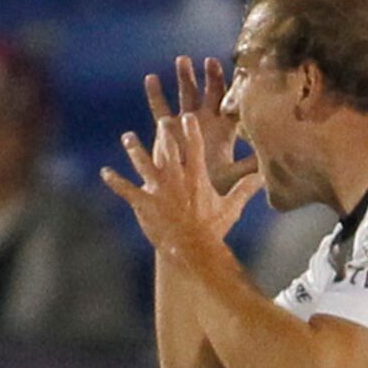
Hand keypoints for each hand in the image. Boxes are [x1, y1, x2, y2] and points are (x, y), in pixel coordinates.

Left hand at [100, 110, 261, 253]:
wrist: (192, 249)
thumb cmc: (212, 229)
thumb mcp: (230, 208)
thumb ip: (244, 189)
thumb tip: (262, 177)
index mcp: (196, 177)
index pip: (194, 148)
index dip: (190, 131)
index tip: (188, 118)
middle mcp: (175, 178)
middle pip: (168, 148)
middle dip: (164, 132)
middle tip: (162, 120)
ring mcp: (157, 189)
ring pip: (142, 163)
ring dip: (134, 149)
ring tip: (128, 137)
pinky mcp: (143, 202)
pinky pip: (126, 189)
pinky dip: (115, 181)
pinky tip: (105, 173)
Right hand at [144, 55, 255, 194]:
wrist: (191, 197)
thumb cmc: (216, 187)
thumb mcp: (235, 176)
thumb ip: (251, 167)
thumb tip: (274, 160)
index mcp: (225, 131)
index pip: (231, 106)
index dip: (235, 93)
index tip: (238, 77)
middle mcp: (207, 122)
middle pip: (209, 94)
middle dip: (210, 78)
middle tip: (211, 61)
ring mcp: (186, 123)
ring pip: (186, 96)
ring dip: (185, 78)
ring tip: (183, 60)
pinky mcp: (167, 129)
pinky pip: (160, 109)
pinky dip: (155, 94)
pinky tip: (151, 79)